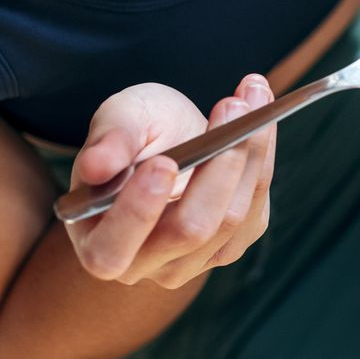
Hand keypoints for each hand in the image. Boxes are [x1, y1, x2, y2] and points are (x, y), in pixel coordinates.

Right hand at [64, 74, 275, 287]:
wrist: (167, 140)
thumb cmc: (133, 133)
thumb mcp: (117, 120)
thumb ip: (109, 140)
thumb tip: (97, 166)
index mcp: (96, 242)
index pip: (112, 250)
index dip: (138, 212)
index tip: (165, 163)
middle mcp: (143, 264)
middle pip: (190, 230)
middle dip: (218, 166)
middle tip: (232, 107)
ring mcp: (190, 261)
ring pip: (232, 217)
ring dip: (250, 150)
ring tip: (251, 94)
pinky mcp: (229, 246)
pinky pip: (255, 208)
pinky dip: (263, 157)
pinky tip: (259, 118)